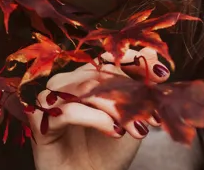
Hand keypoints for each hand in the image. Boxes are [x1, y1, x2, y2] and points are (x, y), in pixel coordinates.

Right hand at [28, 47, 169, 169]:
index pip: (110, 57)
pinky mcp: (40, 121)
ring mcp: (50, 99)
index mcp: (87, 76)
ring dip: (117, 108)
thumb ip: (139, 86)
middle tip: (154, 115)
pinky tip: (115, 132)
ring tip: (137, 129)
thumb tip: (152, 53)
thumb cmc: (109, 150)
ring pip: (86, 89)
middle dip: (132, 95)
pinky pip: (69, 110)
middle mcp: (67, 82)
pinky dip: (96, 119)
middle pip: (101, 74)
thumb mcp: (132, 116)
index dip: (136, 62)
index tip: (163, 75)